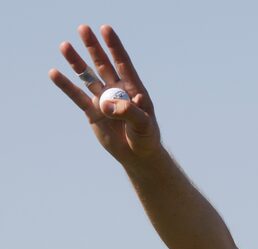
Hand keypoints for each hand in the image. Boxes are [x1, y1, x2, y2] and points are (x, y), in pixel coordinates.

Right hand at [49, 25, 160, 166]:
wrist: (137, 155)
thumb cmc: (146, 137)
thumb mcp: (144, 125)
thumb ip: (130, 112)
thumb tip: (108, 104)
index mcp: (133, 89)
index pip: (123, 64)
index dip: (114, 47)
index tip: (105, 29)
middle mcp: (116, 90)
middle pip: (102, 65)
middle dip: (93, 47)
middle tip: (83, 28)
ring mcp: (103, 99)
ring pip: (87, 77)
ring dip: (76, 62)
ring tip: (64, 46)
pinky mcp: (92, 111)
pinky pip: (77, 96)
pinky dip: (66, 85)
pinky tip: (54, 73)